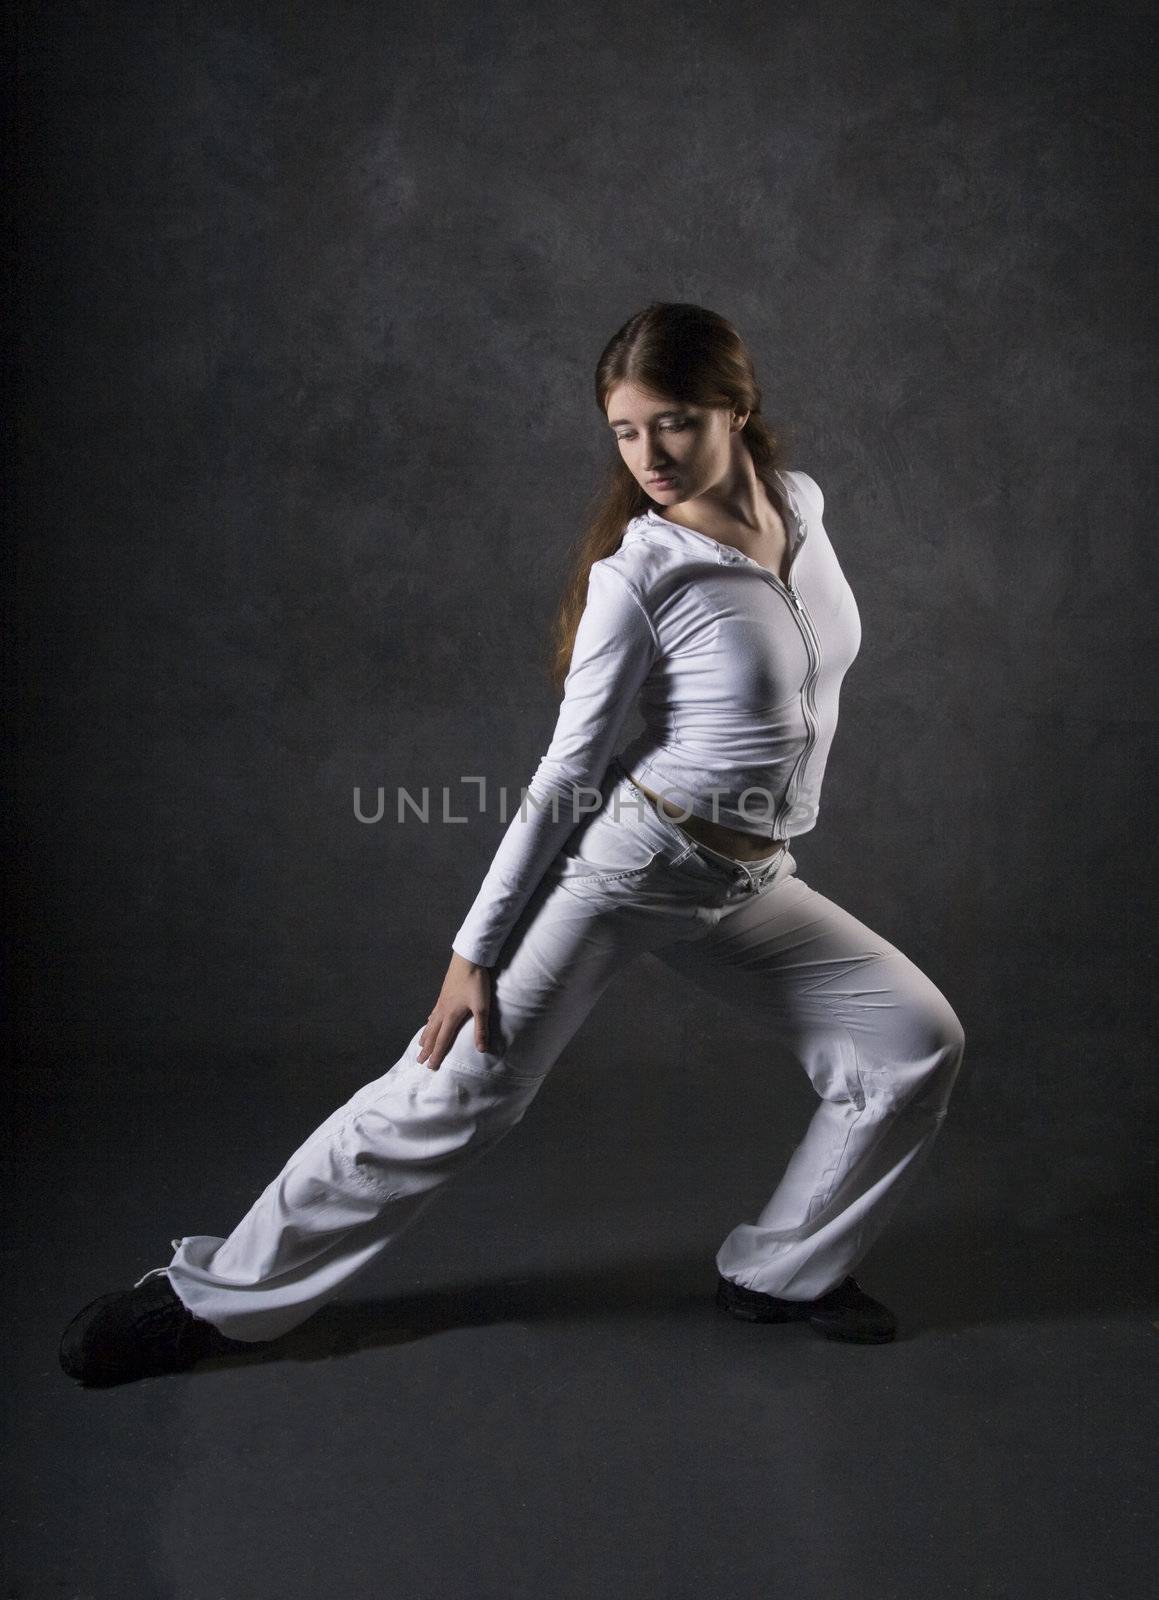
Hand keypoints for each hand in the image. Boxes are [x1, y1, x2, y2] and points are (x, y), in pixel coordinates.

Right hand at [417, 951, 492, 1070]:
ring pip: (430, 1023)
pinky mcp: (443, 994)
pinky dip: (429, 1021)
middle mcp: (442, 1011)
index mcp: (451, 1016)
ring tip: (420, 1045)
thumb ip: (481, 1028)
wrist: (468, 959)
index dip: (437, 1055)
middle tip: (419, 1061)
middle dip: (426, 1049)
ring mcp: (441, 1002)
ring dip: (425, 1036)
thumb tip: (481, 1050)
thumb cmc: (475, 982)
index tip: (430, 1067)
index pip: (442, 1040)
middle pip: (432, 1034)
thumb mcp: (482, 1006)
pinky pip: (433, 1012)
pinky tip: (429, 1021)